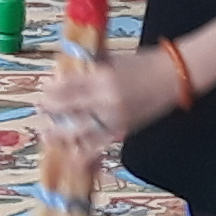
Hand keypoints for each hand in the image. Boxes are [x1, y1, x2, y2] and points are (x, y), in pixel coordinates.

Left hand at [33, 48, 185, 153]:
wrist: (176, 76)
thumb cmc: (145, 62)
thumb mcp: (113, 59)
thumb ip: (90, 68)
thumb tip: (66, 74)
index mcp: (102, 78)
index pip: (66, 88)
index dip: (51, 93)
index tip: (43, 93)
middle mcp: (106, 101)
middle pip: (68, 111)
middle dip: (50, 112)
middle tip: (40, 111)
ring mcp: (115, 119)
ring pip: (79, 133)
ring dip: (61, 135)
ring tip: (48, 135)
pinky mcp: (124, 131)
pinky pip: (99, 146)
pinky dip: (84, 153)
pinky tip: (72, 155)